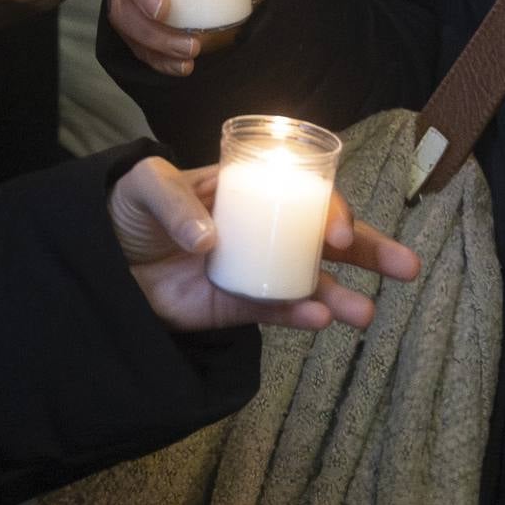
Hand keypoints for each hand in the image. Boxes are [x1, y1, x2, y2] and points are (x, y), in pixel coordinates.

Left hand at [109, 156, 419, 332]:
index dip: (328, 208)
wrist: (99, 261)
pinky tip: (319, 319)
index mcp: (248, 188)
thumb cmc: (126, 208)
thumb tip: (209, 239)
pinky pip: (275, 311)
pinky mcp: (236, 305)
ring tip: (367, 314)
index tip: (336, 231)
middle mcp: (261, 227)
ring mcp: (253, 268)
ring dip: (341, 295)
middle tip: (406, 267)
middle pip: (323, 237)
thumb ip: (174, 202)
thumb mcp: (143, 185)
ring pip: (310, 280)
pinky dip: (298, 316)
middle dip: (367, 249)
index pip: (302, 192)